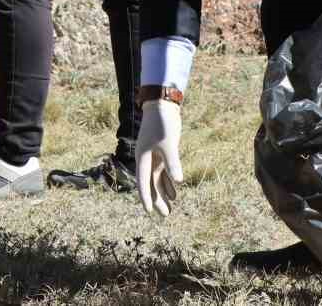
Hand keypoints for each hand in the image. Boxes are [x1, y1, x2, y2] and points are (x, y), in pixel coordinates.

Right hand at [135, 99, 183, 217]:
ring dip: (163, 193)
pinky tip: (175, 193)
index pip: (143, 181)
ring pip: (157, 179)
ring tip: (169, 209)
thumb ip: (172, 162)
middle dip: (157, 199)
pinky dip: (168, 182)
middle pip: (150, 183)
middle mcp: (146, 158)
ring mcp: (154, 155)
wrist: (163, 105)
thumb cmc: (163, 123)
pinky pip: (164, 172)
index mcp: (143, 157)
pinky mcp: (162, 152)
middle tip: (164, 215)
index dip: (146, 197)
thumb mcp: (168, 143)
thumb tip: (179, 181)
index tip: (149, 211)